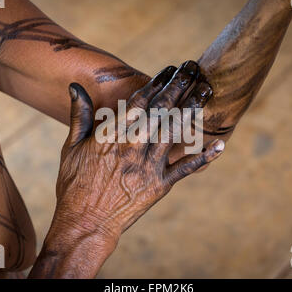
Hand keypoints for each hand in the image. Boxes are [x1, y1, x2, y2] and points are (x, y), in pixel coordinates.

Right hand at [53, 61, 224, 247]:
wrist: (84, 223)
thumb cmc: (74, 185)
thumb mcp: (71, 147)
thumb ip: (79, 116)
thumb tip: (75, 87)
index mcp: (110, 136)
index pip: (139, 103)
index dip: (156, 83)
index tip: (169, 69)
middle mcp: (132, 148)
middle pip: (160, 112)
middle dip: (178, 87)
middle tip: (193, 68)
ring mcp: (147, 167)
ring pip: (174, 133)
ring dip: (192, 110)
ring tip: (206, 91)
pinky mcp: (158, 187)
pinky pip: (184, 170)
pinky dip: (203, 158)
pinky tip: (220, 146)